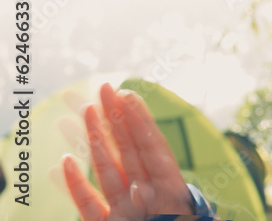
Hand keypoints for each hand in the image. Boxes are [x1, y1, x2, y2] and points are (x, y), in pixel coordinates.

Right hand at [62, 82, 194, 220]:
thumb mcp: (181, 217)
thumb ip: (161, 204)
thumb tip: (137, 191)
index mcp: (173, 191)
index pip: (154, 149)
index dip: (141, 122)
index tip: (128, 95)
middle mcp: (147, 197)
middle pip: (130, 152)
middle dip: (117, 120)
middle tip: (103, 88)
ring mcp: (126, 212)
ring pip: (108, 171)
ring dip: (96, 142)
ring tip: (86, 112)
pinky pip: (89, 206)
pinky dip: (76, 186)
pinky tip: (65, 163)